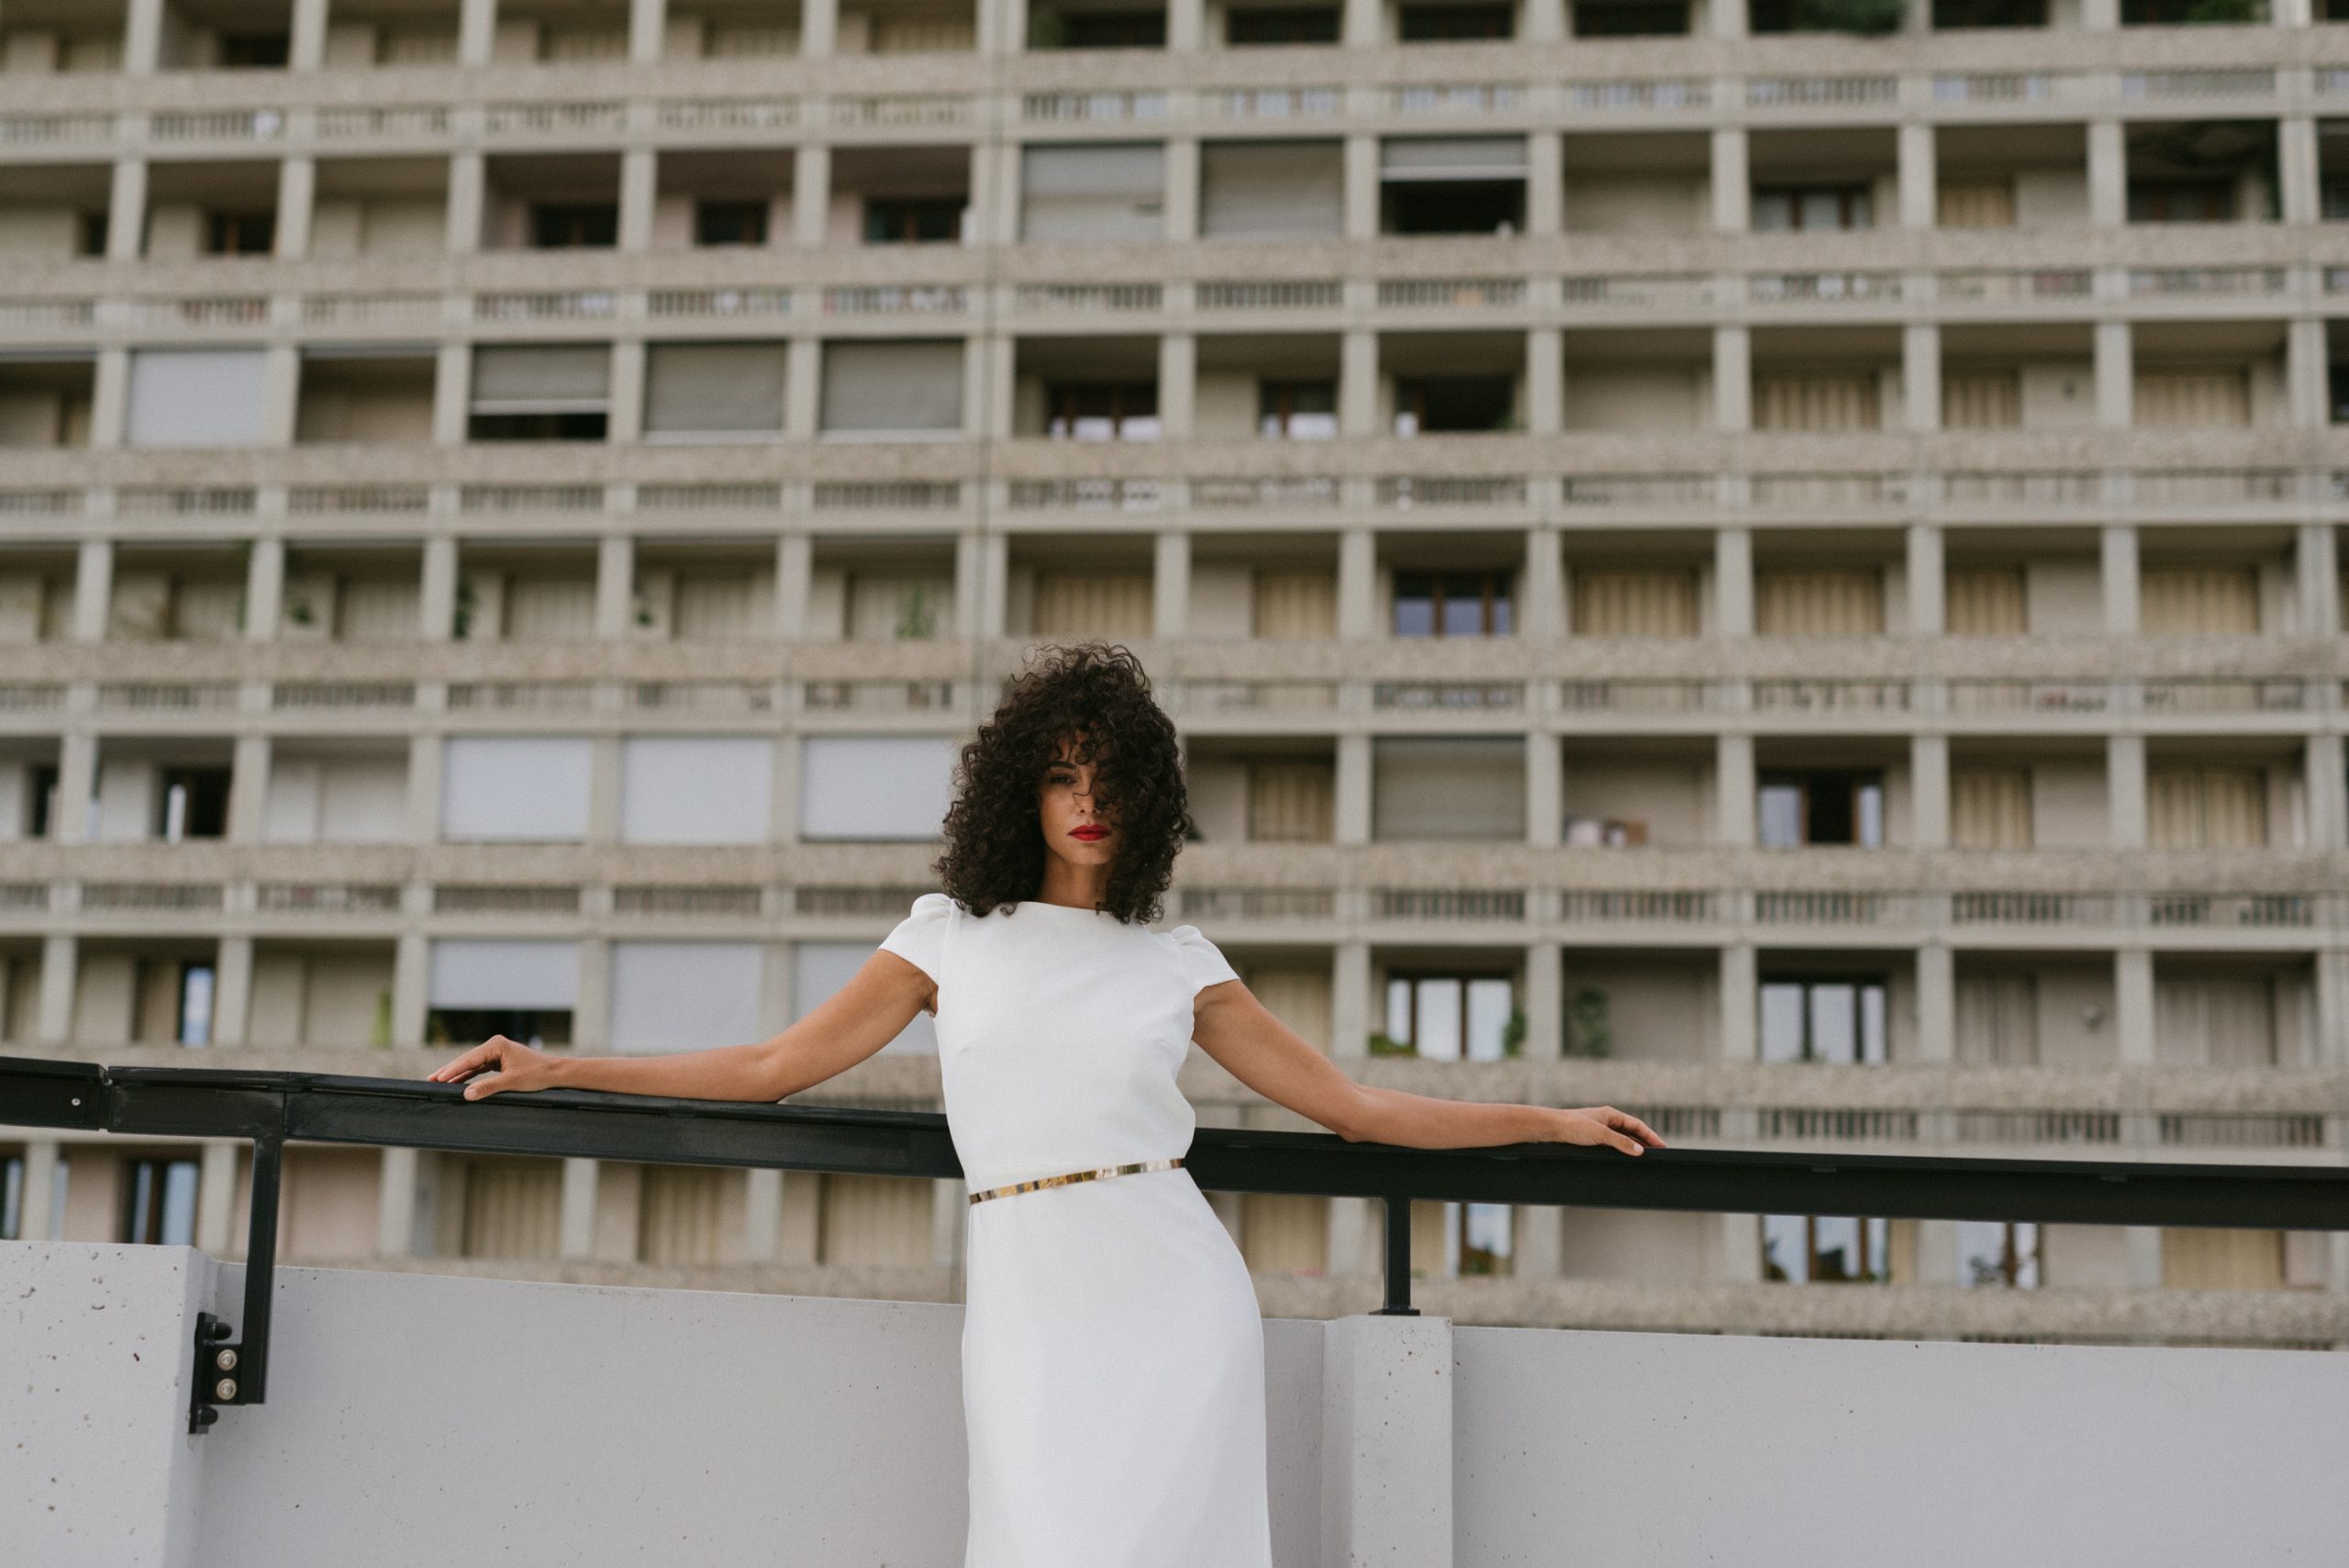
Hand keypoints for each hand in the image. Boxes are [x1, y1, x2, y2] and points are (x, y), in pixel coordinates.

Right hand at [425, 1034, 559, 1100]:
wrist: (554, 1073)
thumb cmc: (536, 1074)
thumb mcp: (511, 1082)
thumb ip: (488, 1087)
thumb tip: (466, 1094)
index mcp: (496, 1045)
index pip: (469, 1059)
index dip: (451, 1070)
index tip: (437, 1078)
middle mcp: (494, 1046)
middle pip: (467, 1060)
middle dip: (449, 1071)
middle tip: (430, 1080)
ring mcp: (496, 1053)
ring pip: (471, 1065)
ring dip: (457, 1074)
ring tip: (438, 1082)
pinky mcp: (499, 1061)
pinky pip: (479, 1069)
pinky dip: (468, 1076)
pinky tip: (456, 1083)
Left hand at [1547, 1105, 1665, 1155]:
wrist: (1550, 1127)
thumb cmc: (1573, 1126)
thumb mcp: (1601, 1134)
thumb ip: (1621, 1142)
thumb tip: (1639, 1150)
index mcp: (1611, 1114)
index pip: (1637, 1125)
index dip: (1651, 1136)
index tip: (1662, 1146)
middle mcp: (1606, 1119)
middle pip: (1631, 1131)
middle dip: (1644, 1142)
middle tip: (1657, 1154)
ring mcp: (1598, 1128)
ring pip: (1621, 1138)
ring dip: (1632, 1146)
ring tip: (1644, 1158)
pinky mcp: (1590, 1137)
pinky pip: (1611, 1144)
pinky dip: (1620, 1150)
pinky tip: (1623, 1157)